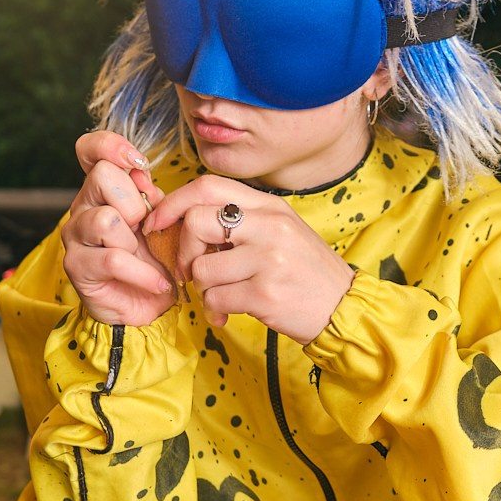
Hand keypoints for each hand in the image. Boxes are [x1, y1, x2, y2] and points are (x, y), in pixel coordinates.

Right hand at [62, 131, 173, 325]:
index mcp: (103, 190)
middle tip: (146, 229)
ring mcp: (76, 235)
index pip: (89, 149)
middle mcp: (83, 206)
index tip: (137, 163)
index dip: (110, 146)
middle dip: (134, 201)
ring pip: (105, 218)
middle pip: (102, 176)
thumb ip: (153, 196)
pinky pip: (114, 259)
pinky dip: (144, 273)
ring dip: (135, 242)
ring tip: (147, 258)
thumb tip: (142, 176)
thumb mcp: (162, 222)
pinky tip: (159, 283)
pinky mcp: (77, 265)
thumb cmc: (154, 259)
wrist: (148, 306)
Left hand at [144, 176, 354, 343]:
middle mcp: (270, 226)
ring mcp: (268, 259)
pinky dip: (216, 310)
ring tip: (223, 297)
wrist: (343, 308)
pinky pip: (216, 298)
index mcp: (271, 207)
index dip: (173, 203)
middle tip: (194, 271)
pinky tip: (230, 313)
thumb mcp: (281, 232)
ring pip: (203, 269)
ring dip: (204, 289)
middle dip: (184, 251)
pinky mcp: (265, 293)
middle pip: (196, 222)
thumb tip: (186, 220)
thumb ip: (242, 221)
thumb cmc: (306, 272)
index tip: (158, 223)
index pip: (207, 186)